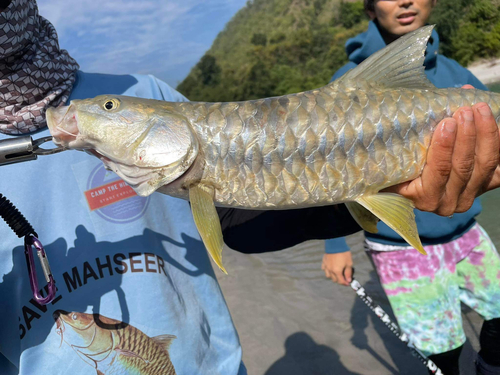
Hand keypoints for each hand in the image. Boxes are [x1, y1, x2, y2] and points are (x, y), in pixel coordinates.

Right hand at [321, 252, 352, 285]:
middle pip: (334, 279)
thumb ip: (348, 273)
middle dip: (339, 280)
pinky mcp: (324, 262)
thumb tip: (348, 280)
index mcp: (337, 271)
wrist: (336, 244)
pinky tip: (330, 268)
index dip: (345, 283)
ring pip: (328, 276)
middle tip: (344, 278)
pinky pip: (324, 269)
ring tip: (336, 274)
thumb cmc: (344, 254)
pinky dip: (327, 270)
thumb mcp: (349, 263)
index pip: (341, 281)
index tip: (348, 283)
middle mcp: (330, 270)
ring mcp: (326, 266)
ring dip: (332, 276)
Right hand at [386, 86, 499, 215]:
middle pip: (464, 167)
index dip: (444, 148)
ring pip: (485, 164)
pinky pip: (499, 167)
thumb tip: (415, 111)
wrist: (416, 183)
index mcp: (424, 198)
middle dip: (467, 135)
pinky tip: (497, 124)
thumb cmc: (399, 168)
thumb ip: (400, 147)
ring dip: (486, 134)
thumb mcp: (394, 163)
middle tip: (464, 110)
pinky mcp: (486, 187)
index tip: (446, 123)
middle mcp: (448, 203)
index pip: (438, 172)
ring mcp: (470, 196)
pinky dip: (499, 143)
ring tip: (480, 109)